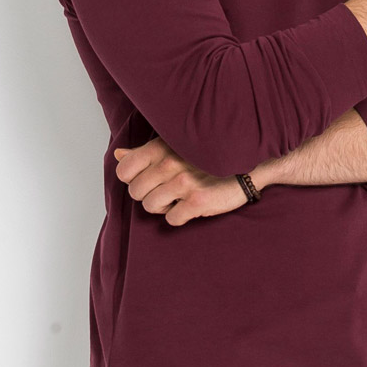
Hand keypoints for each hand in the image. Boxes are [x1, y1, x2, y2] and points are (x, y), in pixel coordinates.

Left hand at [113, 138, 248, 224]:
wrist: (247, 166)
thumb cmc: (206, 156)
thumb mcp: (173, 147)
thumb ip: (145, 153)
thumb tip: (118, 155)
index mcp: (160, 148)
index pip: (124, 169)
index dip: (132, 179)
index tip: (147, 180)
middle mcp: (169, 164)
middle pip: (135, 192)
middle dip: (148, 195)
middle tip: (165, 191)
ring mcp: (183, 183)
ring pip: (150, 207)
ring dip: (163, 207)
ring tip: (178, 199)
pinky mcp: (198, 202)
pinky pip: (172, 220)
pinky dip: (179, 217)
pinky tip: (190, 206)